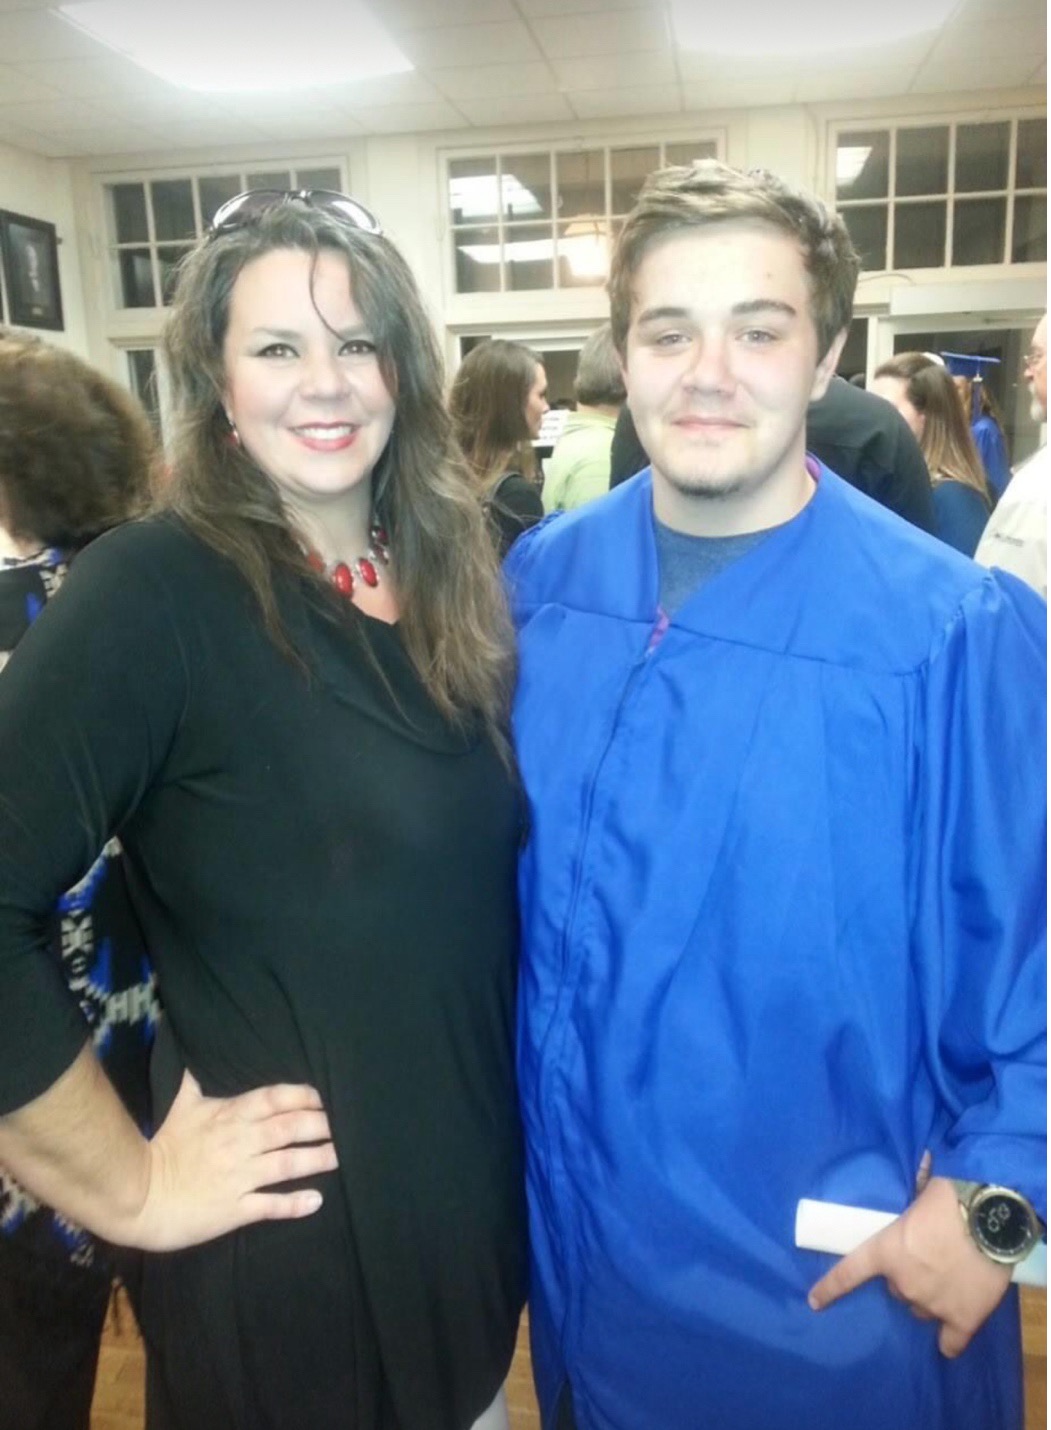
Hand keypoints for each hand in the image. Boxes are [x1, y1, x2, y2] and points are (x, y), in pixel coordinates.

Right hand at [124, 1070, 337, 1250]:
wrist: (136, 1194)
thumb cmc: (161, 1146)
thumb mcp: (180, 1106)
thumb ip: (193, 1083)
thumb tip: (194, 1057)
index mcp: (229, 1116)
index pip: (275, 1098)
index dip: (304, 1097)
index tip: (326, 1097)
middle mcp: (240, 1143)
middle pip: (290, 1128)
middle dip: (322, 1125)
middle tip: (348, 1126)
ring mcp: (239, 1177)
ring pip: (287, 1164)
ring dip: (317, 1159)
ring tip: (342, 1156)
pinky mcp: (234, 1209)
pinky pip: (271, 1205)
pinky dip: (295, 1203)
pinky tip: (317, 1200)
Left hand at [807, 1176, 1011, 1356]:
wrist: (990, 1218)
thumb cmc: (951, 1197)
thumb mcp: (918, 1197)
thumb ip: (910, 1212)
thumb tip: (912, 1182)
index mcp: (885, 1251)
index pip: (849, 1273)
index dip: (830, 1289)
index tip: (815, 1302)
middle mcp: (902, 1283)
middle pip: (898, 1290)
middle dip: (908, 1278)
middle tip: (930, 1260)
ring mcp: (932, 1304)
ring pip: (923, 1309)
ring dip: (931, 1297)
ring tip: (952, 1278)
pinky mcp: (963, 1318)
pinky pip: (951, 1341)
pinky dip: (951, 1339)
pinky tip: (953, 1332)